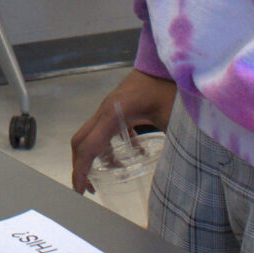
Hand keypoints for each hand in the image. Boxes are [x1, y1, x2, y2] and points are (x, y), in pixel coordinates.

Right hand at [69, 69, 175, 193]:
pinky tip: (133, 153)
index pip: (89, 147)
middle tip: (87, 188)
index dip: (81, 170)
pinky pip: (104, 129)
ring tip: (110, 174)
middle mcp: (105, 111)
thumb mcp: (170, 117)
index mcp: (113, 114)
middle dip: (79, 166)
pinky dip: (109, 145)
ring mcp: (109, 108)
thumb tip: (174, 171)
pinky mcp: (116, 107)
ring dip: (93, 156)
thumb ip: (170, 143)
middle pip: (80, 141)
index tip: (80, 190)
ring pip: (90, 135)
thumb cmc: (167, 85)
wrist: (166, 62)